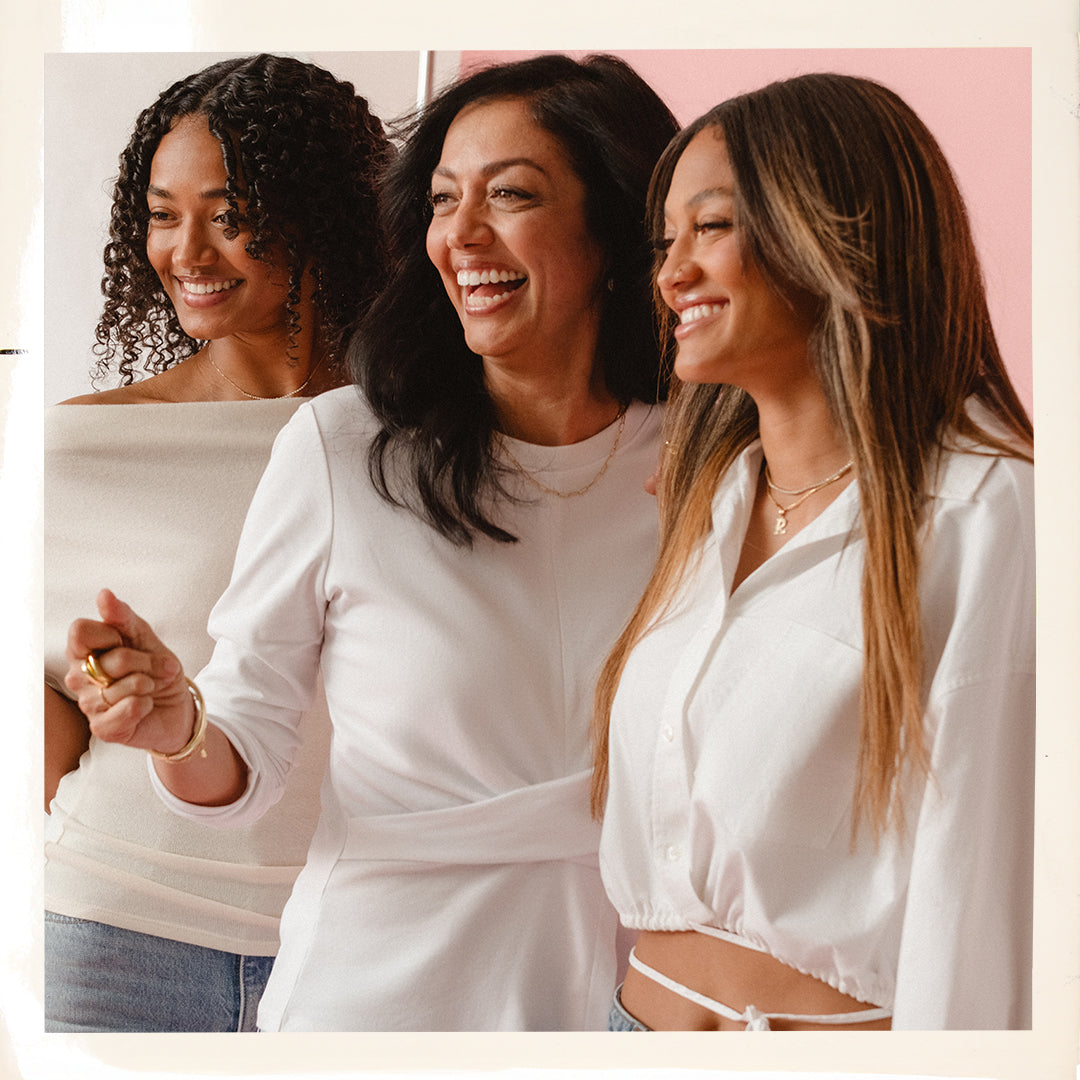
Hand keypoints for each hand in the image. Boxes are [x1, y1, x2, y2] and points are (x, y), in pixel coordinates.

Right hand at [64, 589, 194, 755]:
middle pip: (110, 660)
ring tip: (151, 688)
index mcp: (83, 651)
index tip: (127, 641)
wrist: (177, 706)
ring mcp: (88, 704)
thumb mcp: (146, 638)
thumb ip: (123, 617)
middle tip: (159, 668)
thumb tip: (103, 594)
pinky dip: (145, 705)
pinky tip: (145, 706)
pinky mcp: (101, 728)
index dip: (112, 634)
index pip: (79, 631)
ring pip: (120, 687)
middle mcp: (78, 677)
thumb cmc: (157, 670)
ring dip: (149, 685)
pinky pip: (126, 710)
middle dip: (146, 662)